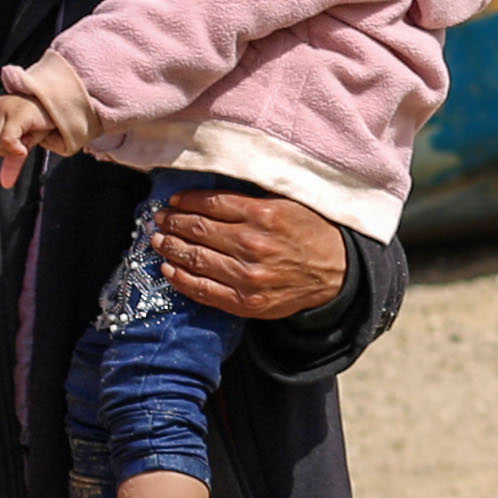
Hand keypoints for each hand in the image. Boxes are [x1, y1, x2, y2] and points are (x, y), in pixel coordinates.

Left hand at [0, 66, 87, 184]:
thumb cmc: (40, 122)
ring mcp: (1, 109)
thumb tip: (4, 184)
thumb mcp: (24, 143)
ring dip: (13, 147)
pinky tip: (26, 144)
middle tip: (21, 141)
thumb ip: (11, 160)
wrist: (59, 106)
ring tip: (28, 135)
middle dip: (3, 150)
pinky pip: (7, 141)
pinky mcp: (14, 114)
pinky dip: (16, 148)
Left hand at [151, 184, 349, 323]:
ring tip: (159, 241)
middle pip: (197, 230)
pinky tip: (168, 269)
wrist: (338, 272)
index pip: (211, 204)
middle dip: (172, 223)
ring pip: (195, 259)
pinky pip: (203, 290)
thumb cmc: (311, 233)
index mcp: (264, 214)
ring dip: (170, 248)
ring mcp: (248, 276)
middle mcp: (253, 244)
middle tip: (159, 220)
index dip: (185, 202)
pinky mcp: (246, 302)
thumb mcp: (287, 204)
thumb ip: (251, 199)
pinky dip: (180, 279)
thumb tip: (208, 195)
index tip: (172, 202)